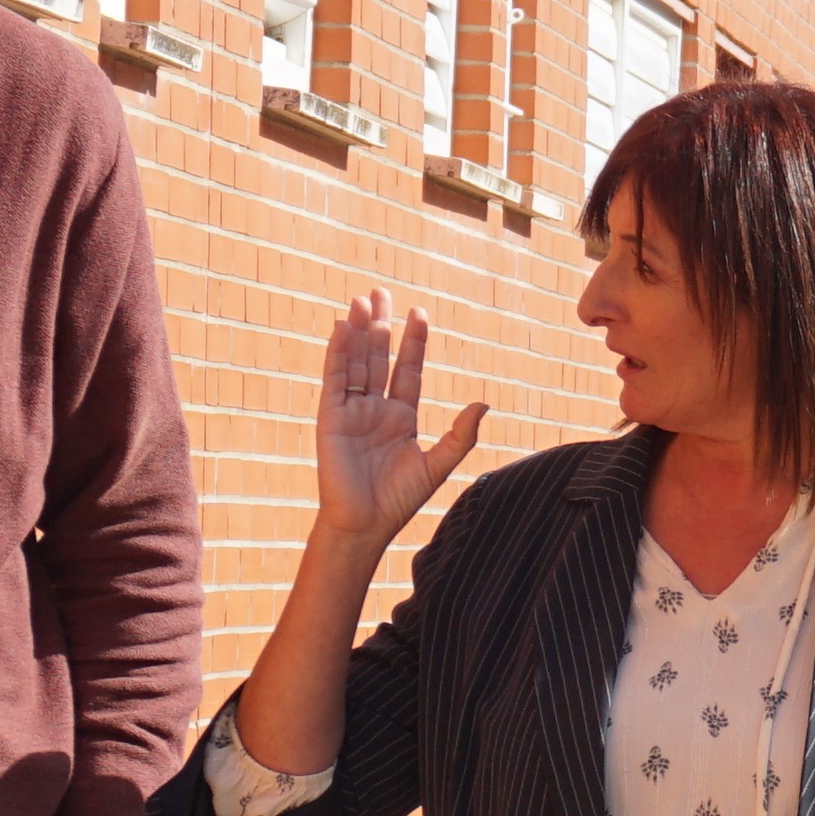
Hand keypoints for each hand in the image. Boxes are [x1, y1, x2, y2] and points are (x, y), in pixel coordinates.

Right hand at [314, 292, 488, 551]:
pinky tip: (341, 329)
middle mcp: (375, 409)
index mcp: (401, 417)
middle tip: (382, 292)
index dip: (414, 342)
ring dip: (358, 332)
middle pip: (379, 358)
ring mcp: (351, 411)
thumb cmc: (400, 500)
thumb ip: (460, 435)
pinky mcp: (330, 417)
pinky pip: (334, 379)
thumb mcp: (437, 464)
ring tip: (363, 300)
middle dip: (381, 326)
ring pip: (356, 362)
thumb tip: (484, 403)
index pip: (408, 370)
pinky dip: (337, 354)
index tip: (419, 314)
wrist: (365, 523)